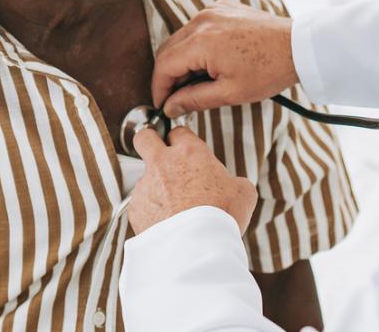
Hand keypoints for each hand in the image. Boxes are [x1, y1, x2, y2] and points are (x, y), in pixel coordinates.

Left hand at [127, 126, 257, 234]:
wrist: (195, 247)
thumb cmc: (220, 217)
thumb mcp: (243, 193)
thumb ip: (234, 181)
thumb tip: (233, 185)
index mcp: (190, 153)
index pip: (178, 131)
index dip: (181, 140)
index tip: (185, 149)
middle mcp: (163, 164)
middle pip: (144, 137)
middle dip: (149, 141)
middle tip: (158, 153)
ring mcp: (145, 185)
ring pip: (144, 177)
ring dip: (155, 186)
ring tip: (173, 207)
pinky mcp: (135, 208)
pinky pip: (141, 204)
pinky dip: (151, 211)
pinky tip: (166, 223)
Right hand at [151, 0, 296, 117]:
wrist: (298, 47)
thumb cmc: (269, 69)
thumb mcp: (230, 93)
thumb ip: (194, 99)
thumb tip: (170, 107)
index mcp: (201, 41)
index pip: (164, 65)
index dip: (159, 88)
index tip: (163, 105)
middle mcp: (202, 20)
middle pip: (168, 50)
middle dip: (169, 76)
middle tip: (178, 98)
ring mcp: (212, 11)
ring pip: (181, 38)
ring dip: (183, 60)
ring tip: (198, 82)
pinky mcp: (222, 8)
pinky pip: (198, 27)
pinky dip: (197, 45)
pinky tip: (211, 62)